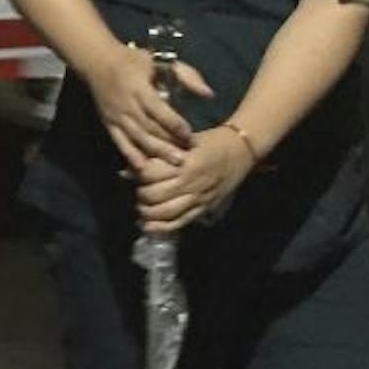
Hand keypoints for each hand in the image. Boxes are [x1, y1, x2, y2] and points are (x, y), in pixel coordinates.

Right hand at [84, 45, 214, 167]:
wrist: (96, 61)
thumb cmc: (133, 60)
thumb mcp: (161, 61)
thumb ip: (187, 76)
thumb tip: (209, 94)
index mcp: (139, 87)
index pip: (158, 109)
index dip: (174, 124)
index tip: (189, 135)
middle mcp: (127, 104)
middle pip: (149, 128)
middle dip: (168, 143)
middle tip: (186, 156)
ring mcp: (116, 116)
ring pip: (137, 138)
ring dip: (155, 152)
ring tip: (173, 163)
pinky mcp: (108, 124)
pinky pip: (120, 142)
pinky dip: (131, 155)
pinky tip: (142, 168)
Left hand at [134, 126, 256, 233]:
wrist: (242, 150)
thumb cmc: (212, 141)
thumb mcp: (185, 141)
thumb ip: (158, 154)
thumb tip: (126, 169)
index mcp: (186, 163)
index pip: (152, 173)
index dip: (139, 175)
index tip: (134, 173)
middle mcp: (191, 182)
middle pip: (156, 195)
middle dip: (142, 196)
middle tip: (139, 192)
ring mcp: (199, 198)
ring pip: (166, 212)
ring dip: (149, 213)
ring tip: (142, 210)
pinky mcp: (204, 208)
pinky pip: (180, 222)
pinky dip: (162, 228)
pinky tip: (149, 227)